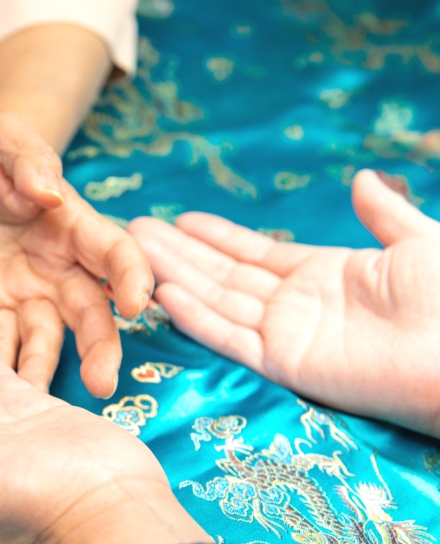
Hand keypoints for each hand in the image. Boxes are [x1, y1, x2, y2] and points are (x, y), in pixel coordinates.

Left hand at [0, 114, 153, 397]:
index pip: (116, 253)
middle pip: (91, 312)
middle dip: (100, 347)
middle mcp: (63, 268)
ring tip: (39, 401)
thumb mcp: (6, 141)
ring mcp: (32, 291)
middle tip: (104, 382)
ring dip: (48, 368)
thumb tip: (48, 190)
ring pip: (49, 337)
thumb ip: (29, 160)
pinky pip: (0, 340)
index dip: (131, 277)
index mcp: (77, 225)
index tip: (137, 304)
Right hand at [128, 169, 439, 437]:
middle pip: (224, 274)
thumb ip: (385, 214)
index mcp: (328, 275)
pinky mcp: (284, 364)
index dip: (218, 237)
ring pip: (216, 300)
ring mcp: (288, 336)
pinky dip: (194, 317)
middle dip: (180, 252)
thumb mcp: (422, 242)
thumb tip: (362, 178)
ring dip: (174, 276)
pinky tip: (161, 294)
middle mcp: (298, 305)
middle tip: (135, 229)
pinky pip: (228, 337)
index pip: (258, 253)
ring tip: (132, 252)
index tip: (181, 219)